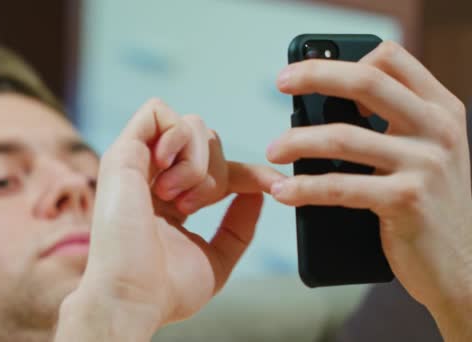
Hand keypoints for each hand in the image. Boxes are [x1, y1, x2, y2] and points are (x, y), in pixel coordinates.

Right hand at [57, 98, 280, 340]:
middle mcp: (155, 176)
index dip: (251, 173)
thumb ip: (238, 225)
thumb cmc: (166, 287)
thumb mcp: (216, 257)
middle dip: (217, 173)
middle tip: (192, 207)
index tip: (276, 186)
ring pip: (190, 124)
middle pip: (209, 140)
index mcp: (173, 199)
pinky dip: (176, 138)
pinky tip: (166, 172)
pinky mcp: (123, 152)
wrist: (134, 297)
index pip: (220, 169)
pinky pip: (158, 112)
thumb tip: (256, 193)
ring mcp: (138, 162)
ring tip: (176, 197)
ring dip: (197, 163)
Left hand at [267, 42, 471, 339]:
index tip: (309, 74)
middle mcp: (437, 128)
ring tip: (272, 150)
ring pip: (343, 137)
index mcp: (440, 108)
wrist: (462, 266)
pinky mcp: (407, 199)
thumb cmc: (430, 206)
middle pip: (365, 81)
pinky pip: (341, 186)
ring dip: (296, 141)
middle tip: (279, 83)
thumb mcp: (424, 153)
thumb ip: (392, 124)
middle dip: (315, 75)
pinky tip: (283, 190)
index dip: (345, 61)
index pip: (390, 58)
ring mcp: (425, 163)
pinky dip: (304, 187)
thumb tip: (322, 108)